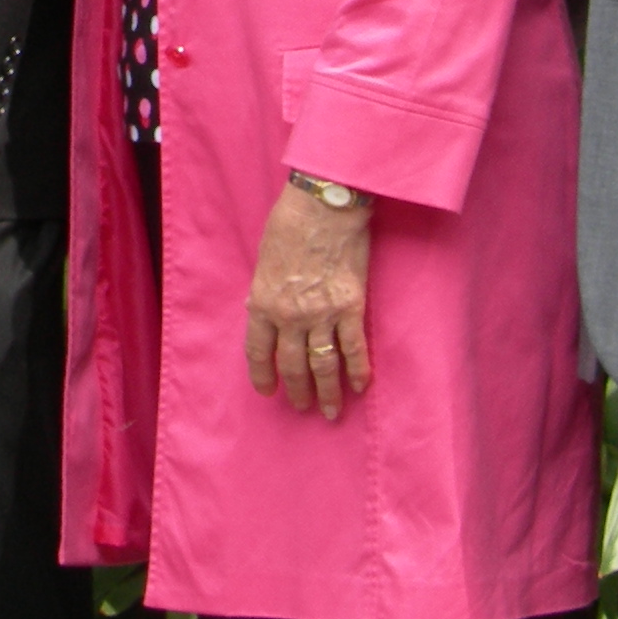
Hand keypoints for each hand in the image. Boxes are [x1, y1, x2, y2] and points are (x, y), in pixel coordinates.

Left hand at [244, 181, 373, 419]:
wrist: (325, 207)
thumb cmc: (289, 224)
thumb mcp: (263, 259)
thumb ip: (263, 291)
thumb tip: (257, 311)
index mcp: (263, 302)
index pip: (259, 350)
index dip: (263, 375)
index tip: (267, 390)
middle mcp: (291, 316)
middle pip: (293, 364)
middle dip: (297, 390)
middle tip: (302, 407)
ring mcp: (322, 314)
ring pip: (324, 365)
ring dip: (328, 392)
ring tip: (331, 411)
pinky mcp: (351, 308)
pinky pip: (354, 349)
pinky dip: (358, 371)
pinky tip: (360, 387)